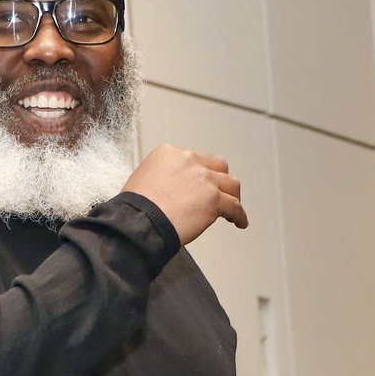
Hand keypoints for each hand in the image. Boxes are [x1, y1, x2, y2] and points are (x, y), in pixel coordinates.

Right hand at [125, 144, 244, 244]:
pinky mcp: (213, 199)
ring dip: (233, 195)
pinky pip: (234, 207)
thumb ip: (162, 176)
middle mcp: (189, 161)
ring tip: (233, 208)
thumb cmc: (134, 208)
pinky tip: (239, 222)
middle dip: (220, 178)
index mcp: (169, 153)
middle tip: (220, 191)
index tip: (200, 185)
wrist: (138, 222)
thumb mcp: (143, 178)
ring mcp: (204, 179)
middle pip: (217, 165)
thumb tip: (171, 188)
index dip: (200, 173)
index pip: (194, 159)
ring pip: (231, 184)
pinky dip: (239, 215)